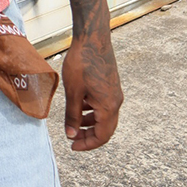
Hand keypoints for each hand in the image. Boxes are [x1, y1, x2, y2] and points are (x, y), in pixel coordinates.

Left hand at [61, 32, 122, 150]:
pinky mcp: (110, 85)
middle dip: (88, 135)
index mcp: (109, 107)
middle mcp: (116, 102)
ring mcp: (114, 93)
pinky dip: (91, 109)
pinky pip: (103, 104)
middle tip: (72, 138)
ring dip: (89, 122)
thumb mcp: (73, 91)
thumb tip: (71, 135)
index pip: (102, 136)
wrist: (92, 39)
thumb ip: (72, 114)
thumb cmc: (82, 63)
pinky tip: (78, 104)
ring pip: (104, 116)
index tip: (72, 147)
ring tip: (72, 122)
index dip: (87, 144)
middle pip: (105, 128)